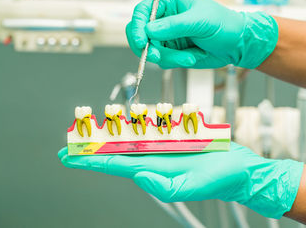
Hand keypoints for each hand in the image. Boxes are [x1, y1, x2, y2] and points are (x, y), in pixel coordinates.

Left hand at [58, 142, 302, 218]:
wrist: (238, 168)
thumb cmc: (218, 180)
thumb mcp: (191, 187)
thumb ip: (164, 186)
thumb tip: (138, 175)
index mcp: (152, 169)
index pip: (113, 164)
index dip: (89, 159)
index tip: (68, 154)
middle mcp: (152, 157)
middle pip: (116, 149)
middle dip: (93, 143)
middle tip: (73, 136)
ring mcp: (162, 146)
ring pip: (130, 136)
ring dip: (111, 130)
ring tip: (93, 123)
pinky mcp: (173, 136)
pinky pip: (151, 125)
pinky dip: (137, 121)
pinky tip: (127, 118)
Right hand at [126, 0, 277, 68]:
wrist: (237, 45)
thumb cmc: (223, 24)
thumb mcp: (199, 21)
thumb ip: (173, 25)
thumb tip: (148, 30)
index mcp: (169, 3)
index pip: (142, 12)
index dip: (137, 26)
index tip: (140, 41)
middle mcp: (164, 19)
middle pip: (140, 34)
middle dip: (148, 47)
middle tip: (157, 56)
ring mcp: (167, 37)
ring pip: (152, 51)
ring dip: (169, 57)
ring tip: (190, 55)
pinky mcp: (172, 52)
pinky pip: (164, 61)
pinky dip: (177, 62)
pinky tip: (192, 56)